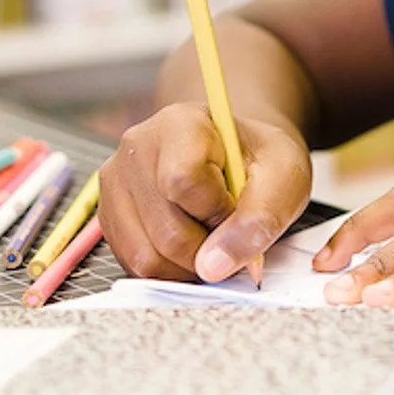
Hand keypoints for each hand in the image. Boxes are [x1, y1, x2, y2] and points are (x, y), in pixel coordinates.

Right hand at [98, 103, 311, 282]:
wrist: (235, 155)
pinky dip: (169, 270)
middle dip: (209, 250)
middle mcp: (136, 148)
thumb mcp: (285, 176)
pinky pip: (133, 265)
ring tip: (212, 240)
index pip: (183, 182)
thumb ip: (260, 218)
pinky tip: (191, 246)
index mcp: (180, 123)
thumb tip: (215, 266)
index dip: (218, 213)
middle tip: (232, 233)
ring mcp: (115, 183)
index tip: (238, 209)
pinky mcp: (108, 215)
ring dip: (189, 267)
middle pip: (166, 231)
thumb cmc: (260, 160)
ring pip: (146, 257)